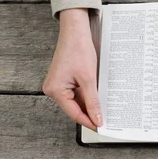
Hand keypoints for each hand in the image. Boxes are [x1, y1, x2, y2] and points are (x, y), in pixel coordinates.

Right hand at [43, 8, 101, 129]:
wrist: (75, 31)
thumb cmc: (78, 49)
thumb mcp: (88, 79)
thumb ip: (93, 101)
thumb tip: (97, 118)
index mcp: (55, 90)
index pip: (74, 113)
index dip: (88, 121)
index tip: (100, 127)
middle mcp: (53, 89)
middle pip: (74, 108)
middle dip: (89, 113)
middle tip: (104, 120)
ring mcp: (57, 84)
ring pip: (75, 101)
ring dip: (88, 105)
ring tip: (103, 109)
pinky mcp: (63, 80)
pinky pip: (75, 93)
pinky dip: (86, 96)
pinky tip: (96, 99)